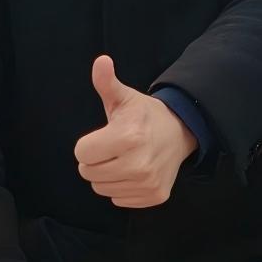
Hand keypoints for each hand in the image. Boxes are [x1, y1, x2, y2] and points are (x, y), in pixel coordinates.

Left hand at [71, 54, 193, 209]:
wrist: (179, 132)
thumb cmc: (144, 115)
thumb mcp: (123, 97)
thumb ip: (106, 82)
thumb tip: (101, 61)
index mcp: (128, 137)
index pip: (81, 153)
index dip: (88, 144)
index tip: (103, 136)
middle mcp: (139, 163)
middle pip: (88, 173)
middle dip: (95, 160)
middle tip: (112, 148)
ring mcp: (148, 182)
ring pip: (101, 188)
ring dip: (106, 175)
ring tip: (122, 159)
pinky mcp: (154, 196)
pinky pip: (118, 200)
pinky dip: (121, 188)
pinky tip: (133, 172)